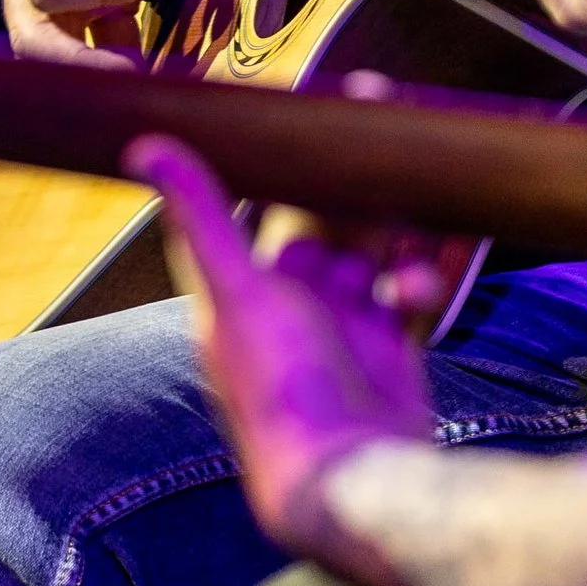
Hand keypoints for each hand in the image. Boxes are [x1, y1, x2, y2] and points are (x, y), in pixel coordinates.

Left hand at [124, 131, 466, 582]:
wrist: (344, 476)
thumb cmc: (276, 388)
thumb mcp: (234, 291)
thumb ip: (199, 216)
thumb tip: (143, 145)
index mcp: (247, 288)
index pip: (267, 205)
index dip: (295, 161)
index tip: (327, 109)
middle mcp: (296, 305)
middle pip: (332, 224)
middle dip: (361, 186)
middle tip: (392, 131)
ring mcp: (347, 327)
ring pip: (377, 254)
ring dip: (400, 229)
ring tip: (424, 202)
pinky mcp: (393, 351)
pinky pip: (415, 294)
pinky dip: (432, 271)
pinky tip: (442, 260)